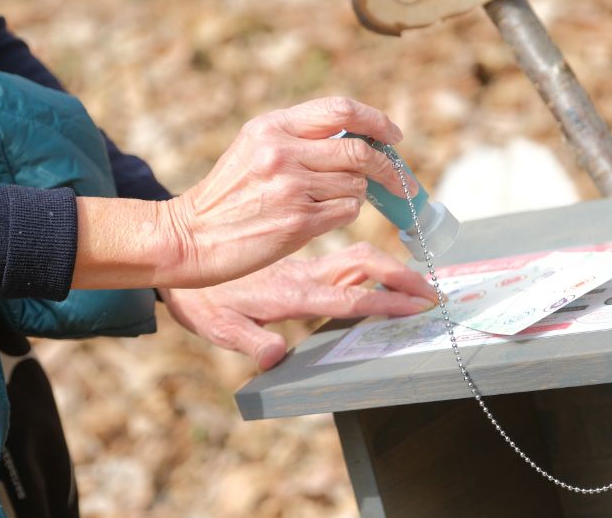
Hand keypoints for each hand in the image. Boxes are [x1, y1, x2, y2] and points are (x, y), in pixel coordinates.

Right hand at [163, 97, 414, 286]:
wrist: (192, 237)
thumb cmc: (228, 195)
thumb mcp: (253, 147)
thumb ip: (299, 136)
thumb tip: (358, 137)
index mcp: (272, 126)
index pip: (341, 110)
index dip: (376, 121)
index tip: (393, 135)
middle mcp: (282, 152)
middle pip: (359, 150)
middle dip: (388, 165)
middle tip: (400, 180)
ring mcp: (291, 188)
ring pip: (356, 184)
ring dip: (357, 194)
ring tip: (332, 201)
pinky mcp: (299, 222)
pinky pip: (347, 212)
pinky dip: (345, 214)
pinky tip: (322, 218)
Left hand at [164, 242, 435, 369]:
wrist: (180, 256)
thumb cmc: (198, 299)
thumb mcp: (219, 328)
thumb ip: (251, 341)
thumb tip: (277, 355)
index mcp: (289, 294)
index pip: (348, 298)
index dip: (387, 302)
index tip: (419, 305)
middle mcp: (301, 275)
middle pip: (361, 267)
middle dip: (400, 278)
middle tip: (432, 291)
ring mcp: (301, 266)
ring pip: (354, 257)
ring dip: (389, 265)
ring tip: (418, 278)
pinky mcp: (297, 261)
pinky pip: (339, 256)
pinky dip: (369, 261)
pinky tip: (382, 266)